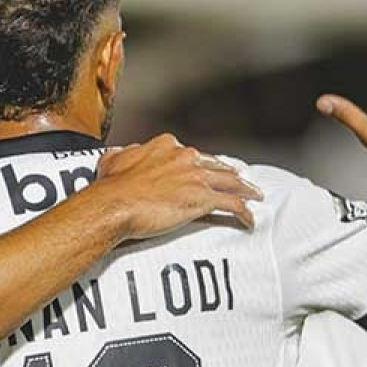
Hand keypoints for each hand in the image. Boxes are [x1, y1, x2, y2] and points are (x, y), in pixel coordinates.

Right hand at [93, 134, 262, 237]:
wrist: (114, 204)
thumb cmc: (111, 186)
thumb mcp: (112, 161)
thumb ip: (123, 155)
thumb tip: (122, 153)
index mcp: (166, 146)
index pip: (191, 154)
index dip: (201, 163)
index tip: (206, 169)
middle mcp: (185, 157)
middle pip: (216, 165)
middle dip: (229, 173)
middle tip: (238, 180)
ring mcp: (196, 176)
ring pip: (231, 181)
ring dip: (245, 189)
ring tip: (255, 196)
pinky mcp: (203, 198)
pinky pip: (232, 204)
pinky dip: (244, 212)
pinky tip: (248, 220)